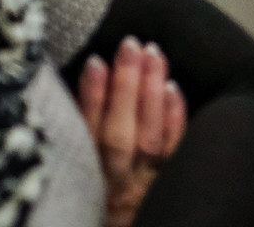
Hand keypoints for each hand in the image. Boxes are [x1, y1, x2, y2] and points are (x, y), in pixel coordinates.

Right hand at [79, 37, 186, 226]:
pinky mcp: (170, 182)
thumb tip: (85, 74)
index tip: (95, 61)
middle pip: (118, 136)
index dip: (90, 98)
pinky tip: (174, 89)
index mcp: (86, 173)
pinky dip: (174, 120)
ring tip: (153, 53)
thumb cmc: (100, 185)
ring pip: (148, 139)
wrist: (126, 220)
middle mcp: (115, 182)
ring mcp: (144, 184)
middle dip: (125, 87)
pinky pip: (174, 153)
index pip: (85, 134)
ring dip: (151, 93)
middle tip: (130, 45)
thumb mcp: (80, 163)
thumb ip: (79, 128)